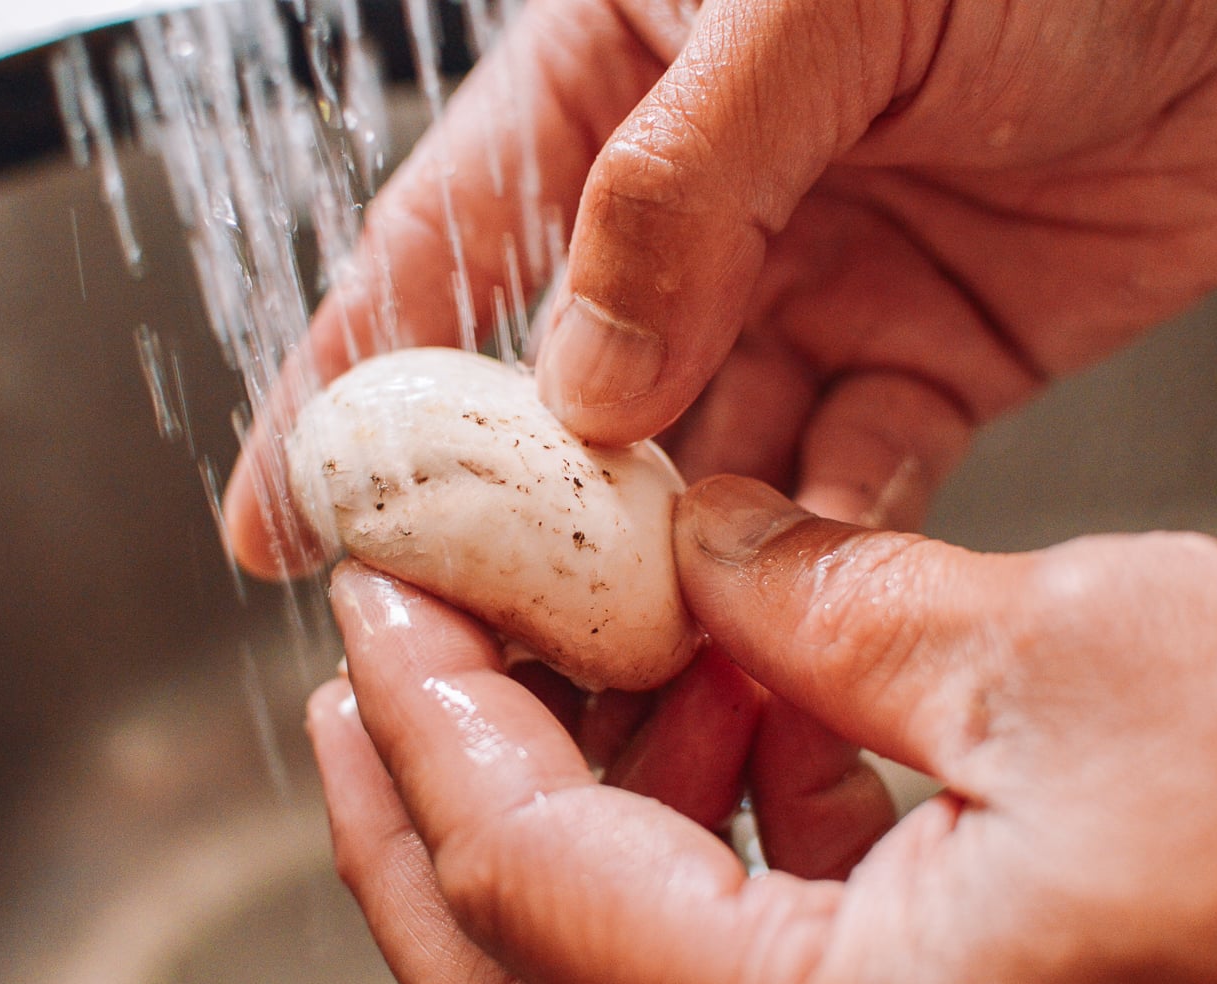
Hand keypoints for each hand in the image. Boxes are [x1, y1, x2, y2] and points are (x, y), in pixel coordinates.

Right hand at [227, 0, 1216, 574]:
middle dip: (520, 527)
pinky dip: (812, 553)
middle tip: (472, 642)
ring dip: (663, 569)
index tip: (285, 510)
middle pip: (568, 396)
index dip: (353, 390)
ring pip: (701, 464)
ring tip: (618, 670)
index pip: (444, 248)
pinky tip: (777, 614)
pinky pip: (849, 479)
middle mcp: (701, 202)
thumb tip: (586, 386)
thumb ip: (681, 187)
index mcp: (621, 80)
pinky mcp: (931, 352)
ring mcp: (814, 285)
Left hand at [312, 477, 1216, 983]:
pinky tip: (754, 717)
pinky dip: (715, 830)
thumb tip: (704, 549)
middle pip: (518, 959)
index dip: (428, 716)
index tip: (376, 598)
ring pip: (620, 952)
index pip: (519, 879)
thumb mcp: (1084, 668)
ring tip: (604, 651)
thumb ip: (843, 606)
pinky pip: (745, 946)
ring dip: (587, 794)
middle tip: (390, 654)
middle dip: (431, 788)